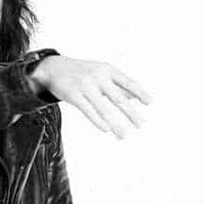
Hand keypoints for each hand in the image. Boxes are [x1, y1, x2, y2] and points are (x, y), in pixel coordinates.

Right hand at [28, 56, 152, 138]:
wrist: (53, 68)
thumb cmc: (81, 72)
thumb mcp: (100, 72)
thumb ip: (116, 84)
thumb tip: (134, 98)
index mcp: (107, 69)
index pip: (127, 82)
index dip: (139, 92)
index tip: (150, 102)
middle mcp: (97, 77)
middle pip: (118, 98)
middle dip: (130, 113)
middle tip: (141, 125)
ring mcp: (85, 86)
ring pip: (103, 108)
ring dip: (115, 123)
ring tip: (123, 135)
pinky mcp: (73, 95)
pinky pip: (88, 111)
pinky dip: (98, 121)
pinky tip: (106, 129)